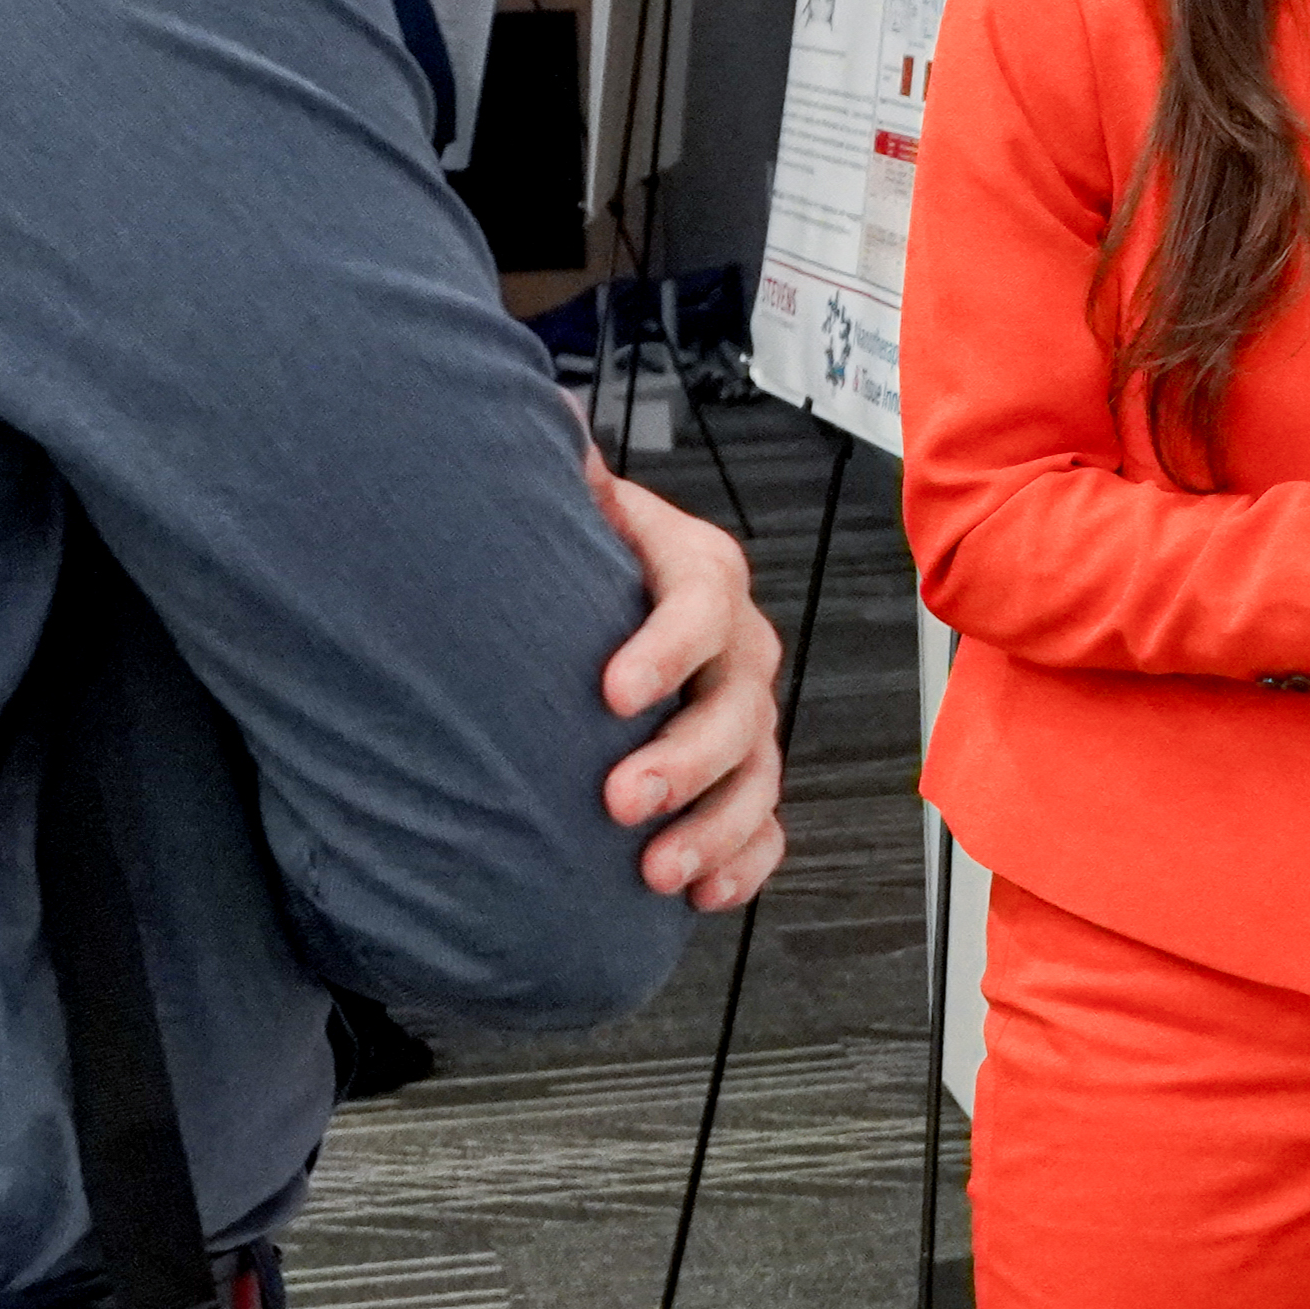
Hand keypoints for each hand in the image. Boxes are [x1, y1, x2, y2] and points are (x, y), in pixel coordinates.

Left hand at [586, 455, 786, 910]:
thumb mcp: (565, 497)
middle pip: (740, 703)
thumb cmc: (576, 557)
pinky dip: (744, 863)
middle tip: (621, 798)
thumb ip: (558, 461)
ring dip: (714, 827)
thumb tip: (544, 414)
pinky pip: (765, 828)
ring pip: (759, 775)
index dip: (666, 646)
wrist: (587, 609)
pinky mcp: (737, 780)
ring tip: (655, 870)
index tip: (613, 690)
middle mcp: (733, 647)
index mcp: (697, 570)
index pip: (703, 600)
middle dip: (686, 759)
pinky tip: (700, 895)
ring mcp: (742, 718)